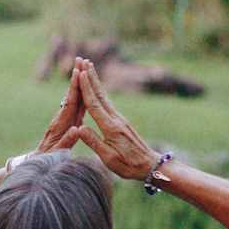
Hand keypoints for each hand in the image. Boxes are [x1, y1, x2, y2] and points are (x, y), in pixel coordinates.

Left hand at [33, 66, 84, 155]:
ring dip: (79, 82)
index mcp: (61, 123)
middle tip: (81, 59)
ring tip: (83, 66)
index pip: (69, 102)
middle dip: (77, 77)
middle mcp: (62, 117)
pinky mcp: (68, 121)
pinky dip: (82, 94)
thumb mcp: (58, 152)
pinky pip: (77, 105)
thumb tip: (76, 130)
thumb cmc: (49, 159)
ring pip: (75, 97)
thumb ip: (67, 141)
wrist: (39, 161)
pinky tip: (87, 87)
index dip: (74, 87)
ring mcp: (65, 118)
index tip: (78, 72)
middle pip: (71, 94)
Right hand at [70, 58, 160, 180]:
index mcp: (110, 128)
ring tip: (90, 69)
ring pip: (104, 97)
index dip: (86, 89)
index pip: (94, 105)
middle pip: (100, 95)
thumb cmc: (128, 165)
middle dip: (91, 78)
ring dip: (95, 82)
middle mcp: (115, 120)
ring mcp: (119, 119)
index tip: (79, 74)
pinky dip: (100, 93)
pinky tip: (97, 89)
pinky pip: (107, 104)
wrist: (150, 165)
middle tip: (84, 62)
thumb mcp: (109, 158)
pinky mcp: (121, 122)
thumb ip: (94, 142)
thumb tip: (79, 128)